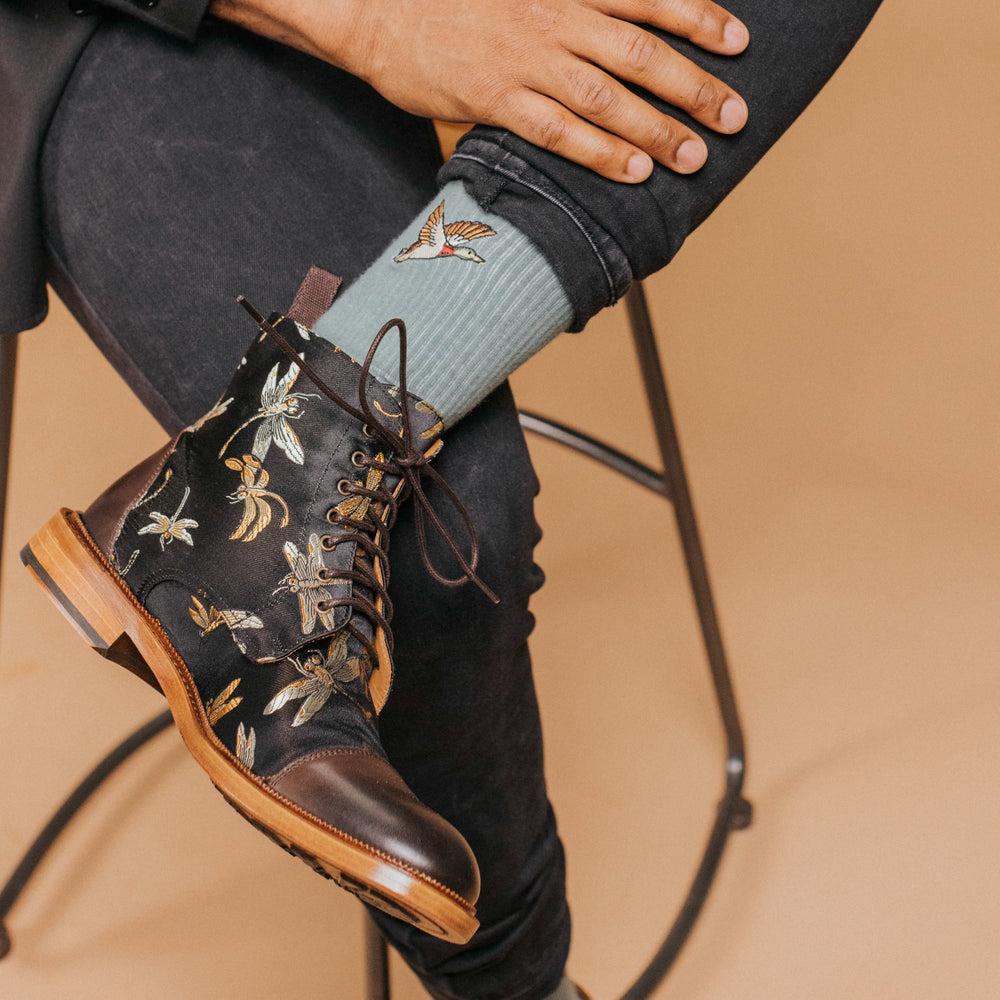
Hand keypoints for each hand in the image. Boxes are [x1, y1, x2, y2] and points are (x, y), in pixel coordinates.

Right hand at [210, 0, 748, 181]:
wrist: (380, 11)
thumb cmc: (455, 1)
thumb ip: (571, 0)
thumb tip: (616, 24)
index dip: (699, 18)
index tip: (738, 41)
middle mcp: (554, 16)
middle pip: (642, 53)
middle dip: (695, 86)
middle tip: (734, 117)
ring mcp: (525, 60)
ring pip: (608, 96)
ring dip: (656, 129)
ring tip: (693, 157)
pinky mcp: (495, 99)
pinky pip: (558, 131)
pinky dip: (599, 153)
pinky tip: (632, 173)